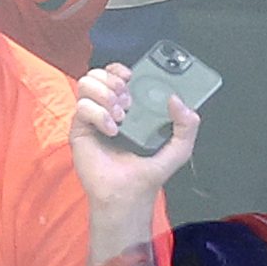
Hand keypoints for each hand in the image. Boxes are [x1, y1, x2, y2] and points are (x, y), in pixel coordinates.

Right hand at [69, 63, 196, 216]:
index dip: (119, 69)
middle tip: (127, 102)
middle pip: (98, 74)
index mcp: (128, 107)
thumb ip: (187, 125)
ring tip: (120, 117)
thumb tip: (176, 99)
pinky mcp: (79, 130)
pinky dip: (98, 114)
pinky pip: (82, 107)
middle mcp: (107, 109)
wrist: (126, 196)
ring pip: (86, 85)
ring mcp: (91, 119)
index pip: (115, 75)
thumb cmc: (146, 175)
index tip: (131, 76)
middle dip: (113, 81)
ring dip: (105, 95)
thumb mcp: (178, 149)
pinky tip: (111, 131)